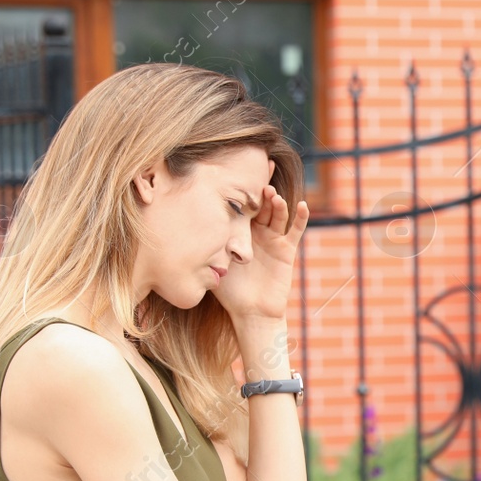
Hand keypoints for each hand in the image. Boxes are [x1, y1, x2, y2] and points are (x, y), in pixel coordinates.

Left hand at [214, 171, 310, 322]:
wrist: (250, 311)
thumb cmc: (228, 290)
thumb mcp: (213, 262)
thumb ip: (205, 244)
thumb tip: (178, 227)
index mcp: (239, 232)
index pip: (241, 206)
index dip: (242, 190)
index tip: (239, 170)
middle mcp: (257, 231)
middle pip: (261, 206)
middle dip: (261, 191)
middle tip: (260, 178)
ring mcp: (273, 239)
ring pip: (276, 215)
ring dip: (276, 203)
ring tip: (272, 195)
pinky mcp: (286, 250)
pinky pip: (295, 231)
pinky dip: (299, 218)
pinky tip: (301, 205)